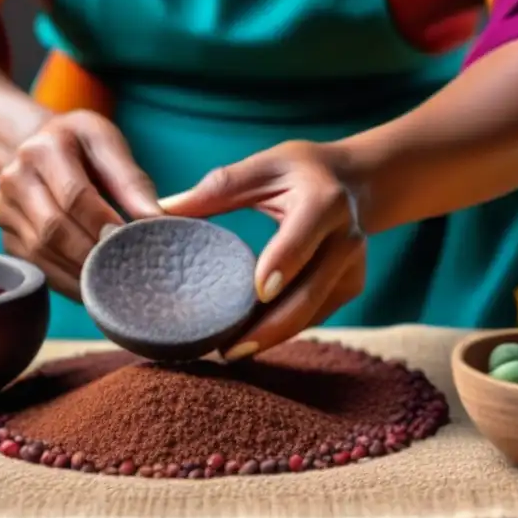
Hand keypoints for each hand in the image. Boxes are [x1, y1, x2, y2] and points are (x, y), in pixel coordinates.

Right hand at [0, 110, 160, 298]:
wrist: (37, 147)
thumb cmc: (81, 147)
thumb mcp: (107, 145)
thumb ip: (131, 181)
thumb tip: (155, 220)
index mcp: (43, 149)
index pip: (74, 195)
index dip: (103, 223)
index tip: (131, 242)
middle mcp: (14, 178)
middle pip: (53, 228)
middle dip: (92, 254)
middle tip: (126, 270)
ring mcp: (3, 209)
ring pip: (41, 252)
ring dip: (79, 273)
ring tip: (113, 283)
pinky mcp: (5, 237)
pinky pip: (35, 266)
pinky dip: (65, 282)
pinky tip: (91, 287)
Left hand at [159, 140, 365, 360]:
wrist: (356, 182)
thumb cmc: (301, 171)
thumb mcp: (264, 166)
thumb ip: (219, 188)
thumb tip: (161, 211)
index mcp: (324, 202)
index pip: (302, 238)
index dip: (283, 264)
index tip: (258, 293)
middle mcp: (346, 239)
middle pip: (310, 292)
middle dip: (271, 326)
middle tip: (228, 350)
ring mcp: (352, 268)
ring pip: (313, 313)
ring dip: (273, 335)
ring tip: (230, 352)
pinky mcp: (350, 288)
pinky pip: (315, 316)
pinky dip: (284, 329)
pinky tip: (252, 339)